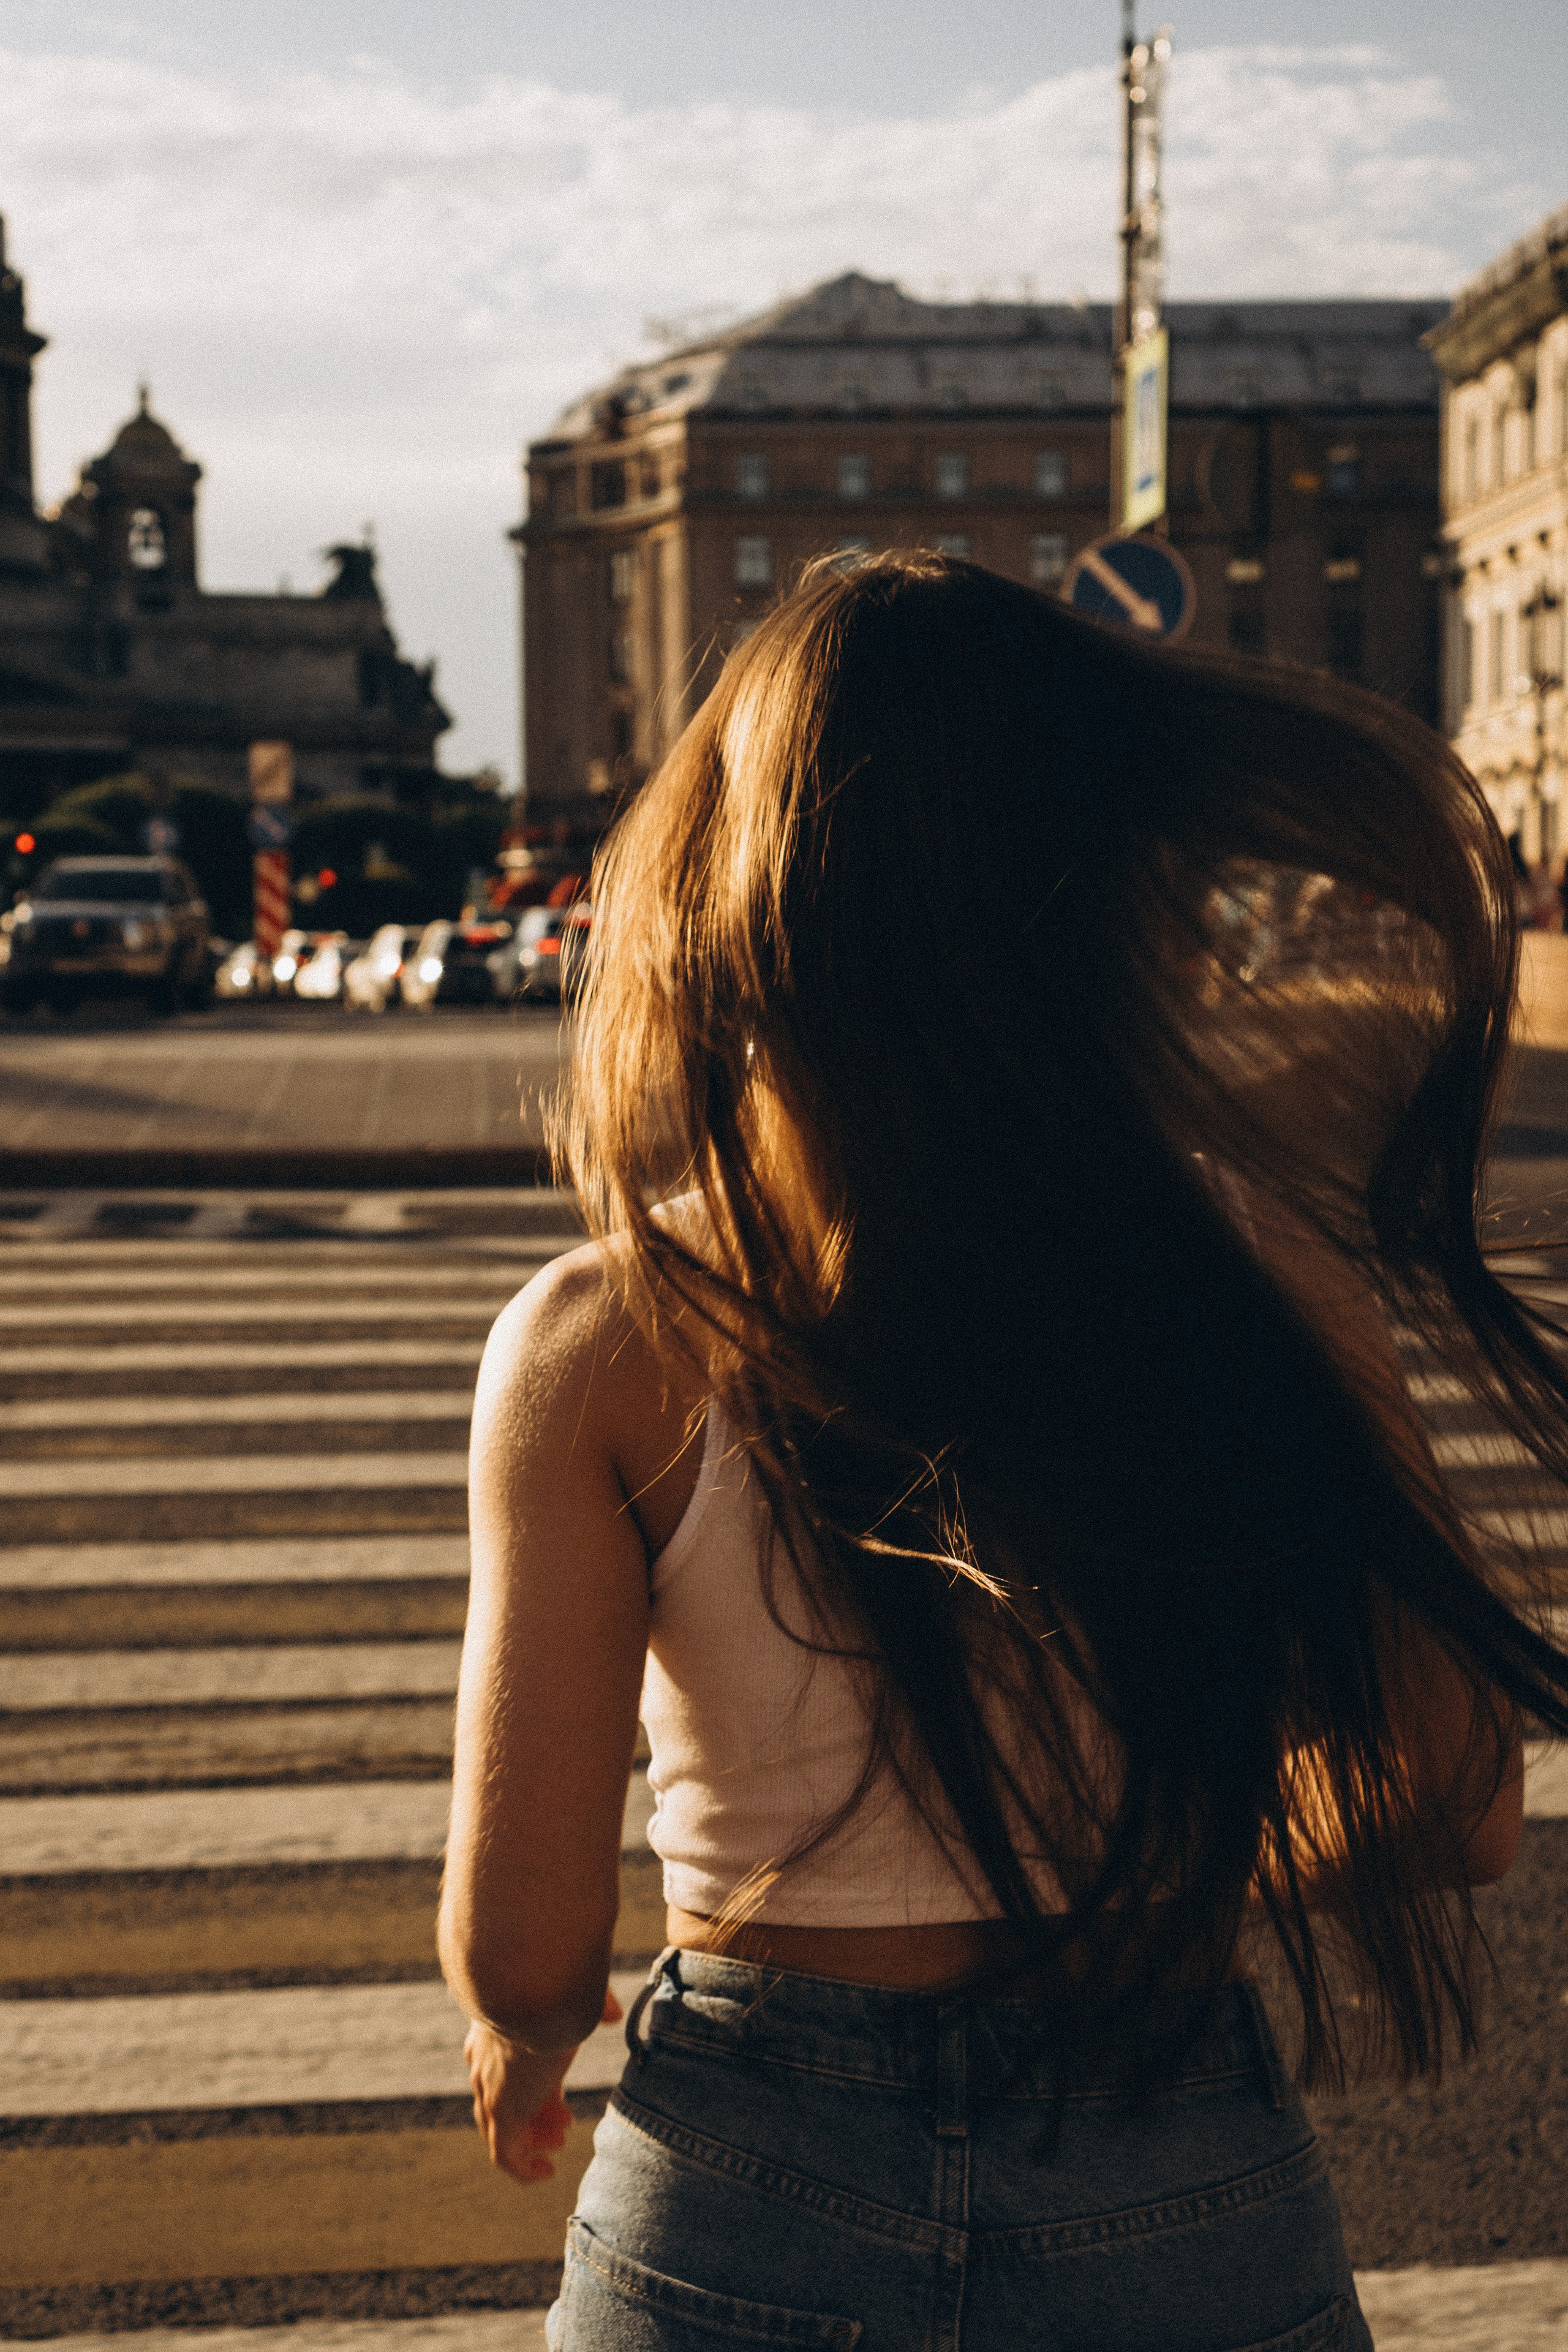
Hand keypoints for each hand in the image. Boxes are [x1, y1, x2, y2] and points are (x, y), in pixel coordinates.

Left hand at [465, 1985, 623, 2183]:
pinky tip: (546, 2171)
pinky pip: (505, 2156)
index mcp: (496, 2032)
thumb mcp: (575, 1991)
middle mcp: (484, 2063)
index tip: (562, 2105)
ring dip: (533, 2139)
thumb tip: (612, 2014)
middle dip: (535, 2117)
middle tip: (565, 2121)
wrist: (528, 1982)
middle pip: (501, 2103)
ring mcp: (490, 2089)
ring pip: (500, 2130)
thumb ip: (592, 2003)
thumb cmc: (556, 1977)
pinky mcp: (501, 2111)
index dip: (537, 2091)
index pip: (508, 2073)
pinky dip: (524, 2168)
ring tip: (561, 2139)